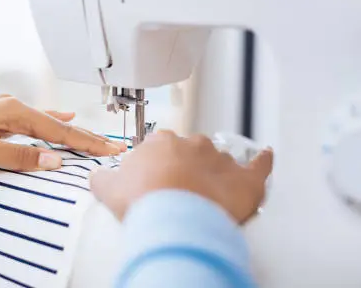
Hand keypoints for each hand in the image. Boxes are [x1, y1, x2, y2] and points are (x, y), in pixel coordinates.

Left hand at [0, 95, 125, 172]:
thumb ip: (18, 155)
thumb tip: (54, 160)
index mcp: (11, 111)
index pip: (59, 128)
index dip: (86, 141)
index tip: (111, 148)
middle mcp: (11, 107)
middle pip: (57, 123)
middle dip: (86, 135)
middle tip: (113, 145)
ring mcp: (3, 112)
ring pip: (46, 123)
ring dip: (71, 132)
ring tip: (94, 137)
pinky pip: (33, 124)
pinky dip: (51, 126)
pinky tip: (59, 118)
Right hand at [90, 130, 272, 223]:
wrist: (173, 219)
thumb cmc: (143, 201)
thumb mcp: (109, 188)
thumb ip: (102, 178)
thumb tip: (97, 176)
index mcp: (161, 143)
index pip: (160, 148)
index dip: (157, 167)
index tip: (154, 181)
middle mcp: (192, 144)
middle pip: (190, 152)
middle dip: (186, 168)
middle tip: (178, 192)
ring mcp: (219, 160)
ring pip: (219, 161)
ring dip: (215, 172)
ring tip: (209, 195)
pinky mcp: (243, 179)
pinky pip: (258, 166)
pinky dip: (262, 161)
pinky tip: (265, 156)